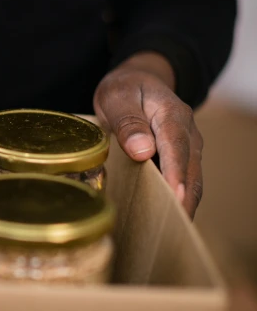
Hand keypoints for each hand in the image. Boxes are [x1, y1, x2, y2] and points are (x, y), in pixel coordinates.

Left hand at [94, 52, 202, 217]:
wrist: (138, 81)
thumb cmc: (125, 89)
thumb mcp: (118, 97)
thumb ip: (128, 121)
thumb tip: (142, 150)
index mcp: (172, 115)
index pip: (176, 147)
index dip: (175, 174)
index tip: (173, 197)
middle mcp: (187, 133)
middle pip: (189, 170)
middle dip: (182, 199)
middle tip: (168, 226)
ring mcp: (188, 147)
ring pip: (191, 180)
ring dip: (181, 203)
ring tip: (166, 229)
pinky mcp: (181, 158)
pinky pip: (183, 181)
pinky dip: (176, 199)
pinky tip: (162, 217)